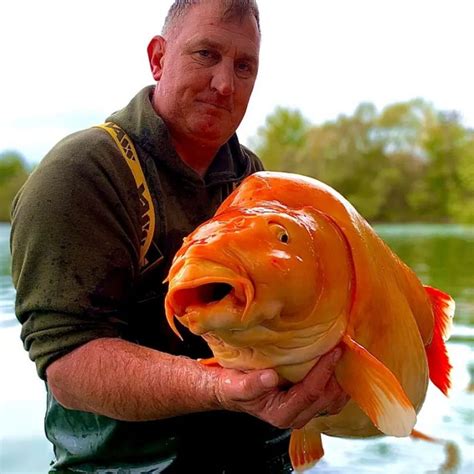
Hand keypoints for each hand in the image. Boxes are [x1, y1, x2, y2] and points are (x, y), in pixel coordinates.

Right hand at [213, 348, 348, 428]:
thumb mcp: (236, 384)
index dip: (324, 371)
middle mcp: (296, 417)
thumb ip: (251, 384)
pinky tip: (338, 364)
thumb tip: (270, 377)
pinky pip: (329, 398)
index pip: (311, 392)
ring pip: (333, 402)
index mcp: (282, 414)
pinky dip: (337, 382)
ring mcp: (304, 412)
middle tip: (345, 349)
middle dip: (338, 375)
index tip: (334, 351)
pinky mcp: (307, 404)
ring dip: (341, 380)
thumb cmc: (233, 386)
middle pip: (327, 399)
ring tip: (347, 357)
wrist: (231, 391)